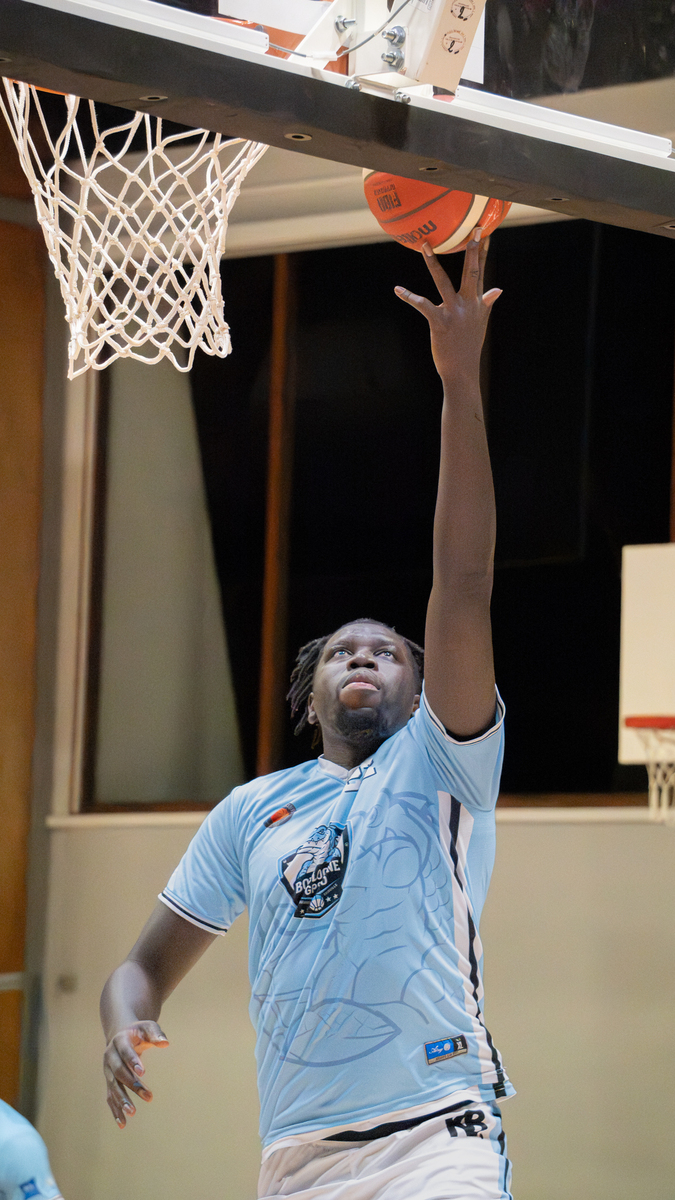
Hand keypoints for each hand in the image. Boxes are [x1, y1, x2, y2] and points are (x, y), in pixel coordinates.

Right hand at [103, 1020, 168, 1127]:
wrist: (120, 1033)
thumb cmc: (138, 1031)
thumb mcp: (147, 1027)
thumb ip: (156, 1033)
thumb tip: (165, 1043)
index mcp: (119, 1041)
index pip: (125, 1052)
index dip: (132, 1061)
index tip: (143, 1072)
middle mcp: (110, 1056)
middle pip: (118, 1072)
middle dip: (132, 1085)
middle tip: (148, 1097)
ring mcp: (107, 1070)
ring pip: (112, 1087)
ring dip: (121, 1100)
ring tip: (132, 1112)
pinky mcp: (109, 1081)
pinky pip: (110, 1097)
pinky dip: (115, 1110)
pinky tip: (122, 1123)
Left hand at [394, 230, 501, 380]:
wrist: (462, 371)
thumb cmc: (469, 346)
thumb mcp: (481, 323)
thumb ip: (487, 303)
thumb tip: (498, 290)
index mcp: (478, 303)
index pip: (481, 272)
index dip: (483, 252)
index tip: (486, 233)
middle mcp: (469, 305)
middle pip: (471, 272)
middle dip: (473, 250)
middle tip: (475, 229)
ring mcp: (454, 313)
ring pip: (443, 282)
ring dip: (434, 263)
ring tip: (426, 245)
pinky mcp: (440, 322)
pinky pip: (423, 305)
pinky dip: (409, 296)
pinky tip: (397, 289)